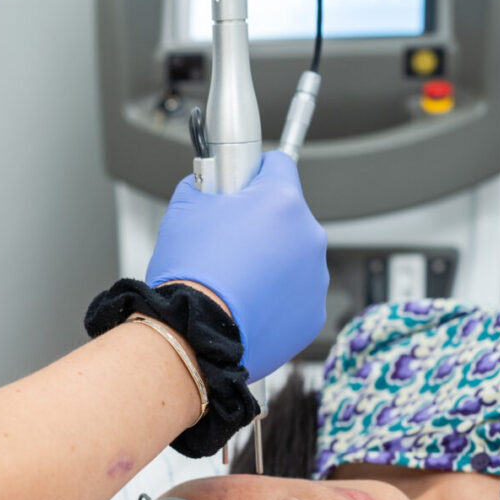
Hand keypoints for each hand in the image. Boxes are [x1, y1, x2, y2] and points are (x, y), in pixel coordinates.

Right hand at [146, 151, 328, 380]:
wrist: (193, 336)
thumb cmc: (189, 274)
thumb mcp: (184, 209)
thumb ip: (205, 184)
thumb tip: (209, 183)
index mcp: (281, 201)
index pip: (278, 164)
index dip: (254, 172)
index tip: (241, 184)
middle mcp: (308, 236)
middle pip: (287, 215)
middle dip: (262, 224)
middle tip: (228, 243)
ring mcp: (314, 278)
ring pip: (294, 258)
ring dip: (271, 263)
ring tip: (234, 281)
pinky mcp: (312, 314)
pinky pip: (295, 296)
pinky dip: (276, 299)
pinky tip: (247, 305)